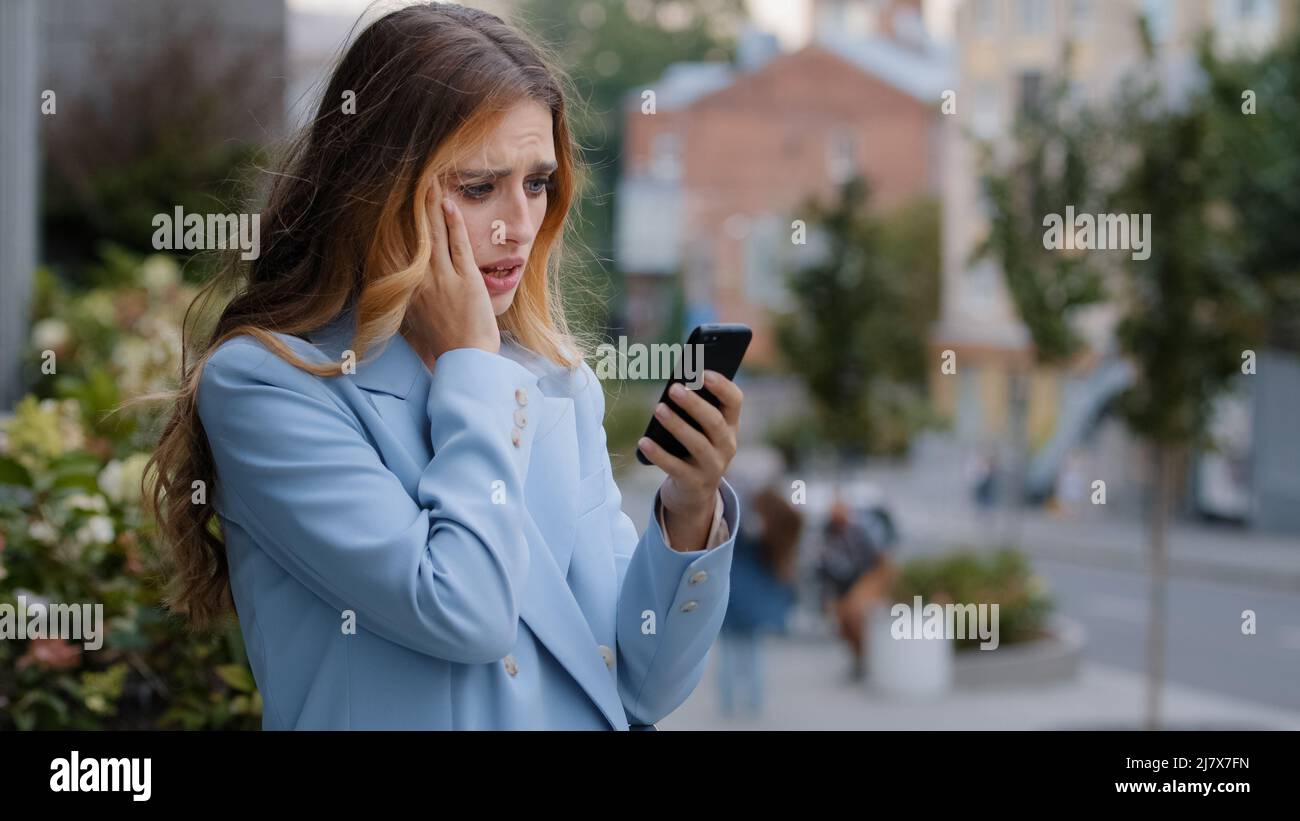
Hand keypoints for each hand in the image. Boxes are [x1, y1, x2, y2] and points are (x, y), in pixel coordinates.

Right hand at [402, 178, 499, 361]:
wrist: (465, 359)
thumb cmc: (445, 342)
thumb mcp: (417, 318)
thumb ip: (411, 294)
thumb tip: (405, 280)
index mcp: (406, 289)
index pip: (397, 247)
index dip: (394, 222)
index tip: (391, 201)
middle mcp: (419, 280)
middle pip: (414, 234)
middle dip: (413, 204)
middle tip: (412, 178)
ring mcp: (442, 278)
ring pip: (434, 234)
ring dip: (432, 205)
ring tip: (430, 181)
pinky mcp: (465, 279)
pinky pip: (458, 244)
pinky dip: (453, 223)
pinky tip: (449, 204)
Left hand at [638, 370, 742, 549]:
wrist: (694, 492)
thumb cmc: (693, 448)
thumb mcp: (700, 429)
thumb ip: (694, 409)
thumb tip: (674, 386)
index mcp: (730, 425)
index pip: (735, 401)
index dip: (722, 386)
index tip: (703, 372)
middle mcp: (727, 446)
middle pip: (714, 422)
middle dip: (694, 404)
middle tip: (674, 388)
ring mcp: (713, 467)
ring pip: (697, 444)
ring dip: (677, 425)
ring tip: (658, 409)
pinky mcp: (694, 483)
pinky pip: (675, 467)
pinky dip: (658, 454)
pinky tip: (643, 442)